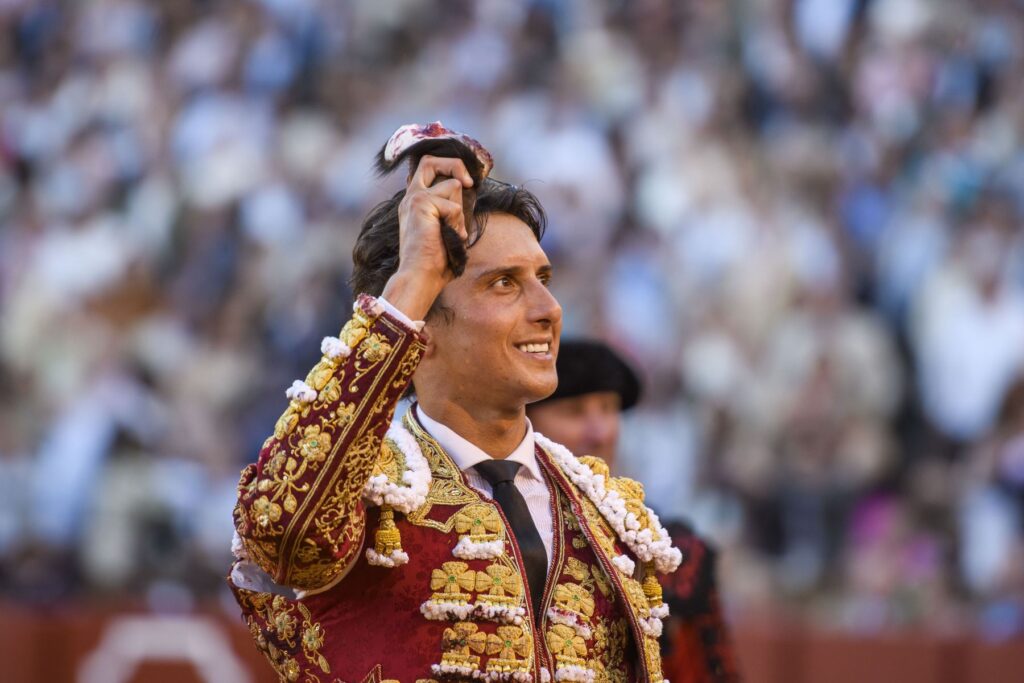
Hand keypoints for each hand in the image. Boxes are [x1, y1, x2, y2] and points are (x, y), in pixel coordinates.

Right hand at [382, 155, 473, 319]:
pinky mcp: (421, 204)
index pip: (427, 169)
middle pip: (431, 160)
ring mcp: (414, 198)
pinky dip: (457, 225)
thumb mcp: (446, 229)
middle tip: (469, 183)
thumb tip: (466, 189)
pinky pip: (454, 207)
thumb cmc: (435, 262)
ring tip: (452, 234)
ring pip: (453, 187)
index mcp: (414, 203)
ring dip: (460, 212)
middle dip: (454, 165)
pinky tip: (448, 239)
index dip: (446, 166)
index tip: (466, 181)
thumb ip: (451, 208)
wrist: (420, 276)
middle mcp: (411, 197)